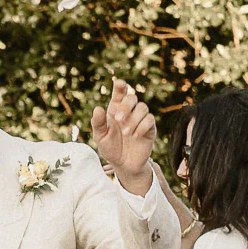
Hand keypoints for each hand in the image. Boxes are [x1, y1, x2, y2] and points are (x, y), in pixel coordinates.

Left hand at [91, 79, 155, 193]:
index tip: (119, 83)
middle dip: (126, 106)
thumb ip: (98, 123)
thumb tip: (98, 108)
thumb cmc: (110, 148)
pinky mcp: (149, 129)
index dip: (120, 86)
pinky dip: (141, 127)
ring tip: (126, 133)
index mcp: (116, 109)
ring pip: (143, 108)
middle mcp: (129, 112)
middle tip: (118, 119)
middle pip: (132, 97)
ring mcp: (140, 119)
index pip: (119, 93)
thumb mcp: (100, 137)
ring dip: (133, 119)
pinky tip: (134, 136)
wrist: (122, 165)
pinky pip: (150, 120)